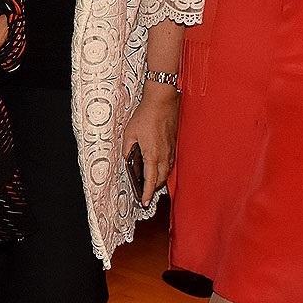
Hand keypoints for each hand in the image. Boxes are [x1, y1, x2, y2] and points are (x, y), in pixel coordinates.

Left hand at [120, 84, 179, 204]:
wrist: (162, 101)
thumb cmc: (146, 115)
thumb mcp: (129, 133)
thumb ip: (128, 149)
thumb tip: (128, 159)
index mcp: (152, 155)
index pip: (150, 180)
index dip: (147, 193)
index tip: (144, 202)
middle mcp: (164, 155)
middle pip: (161, 179)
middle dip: (154, 188)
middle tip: (146, 193)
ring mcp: (171, 149)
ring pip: (167, 171)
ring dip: (160, 179)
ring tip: (152, 182)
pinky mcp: (174, 144)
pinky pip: (170, 162)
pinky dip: (165, 168)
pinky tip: (159, 166)